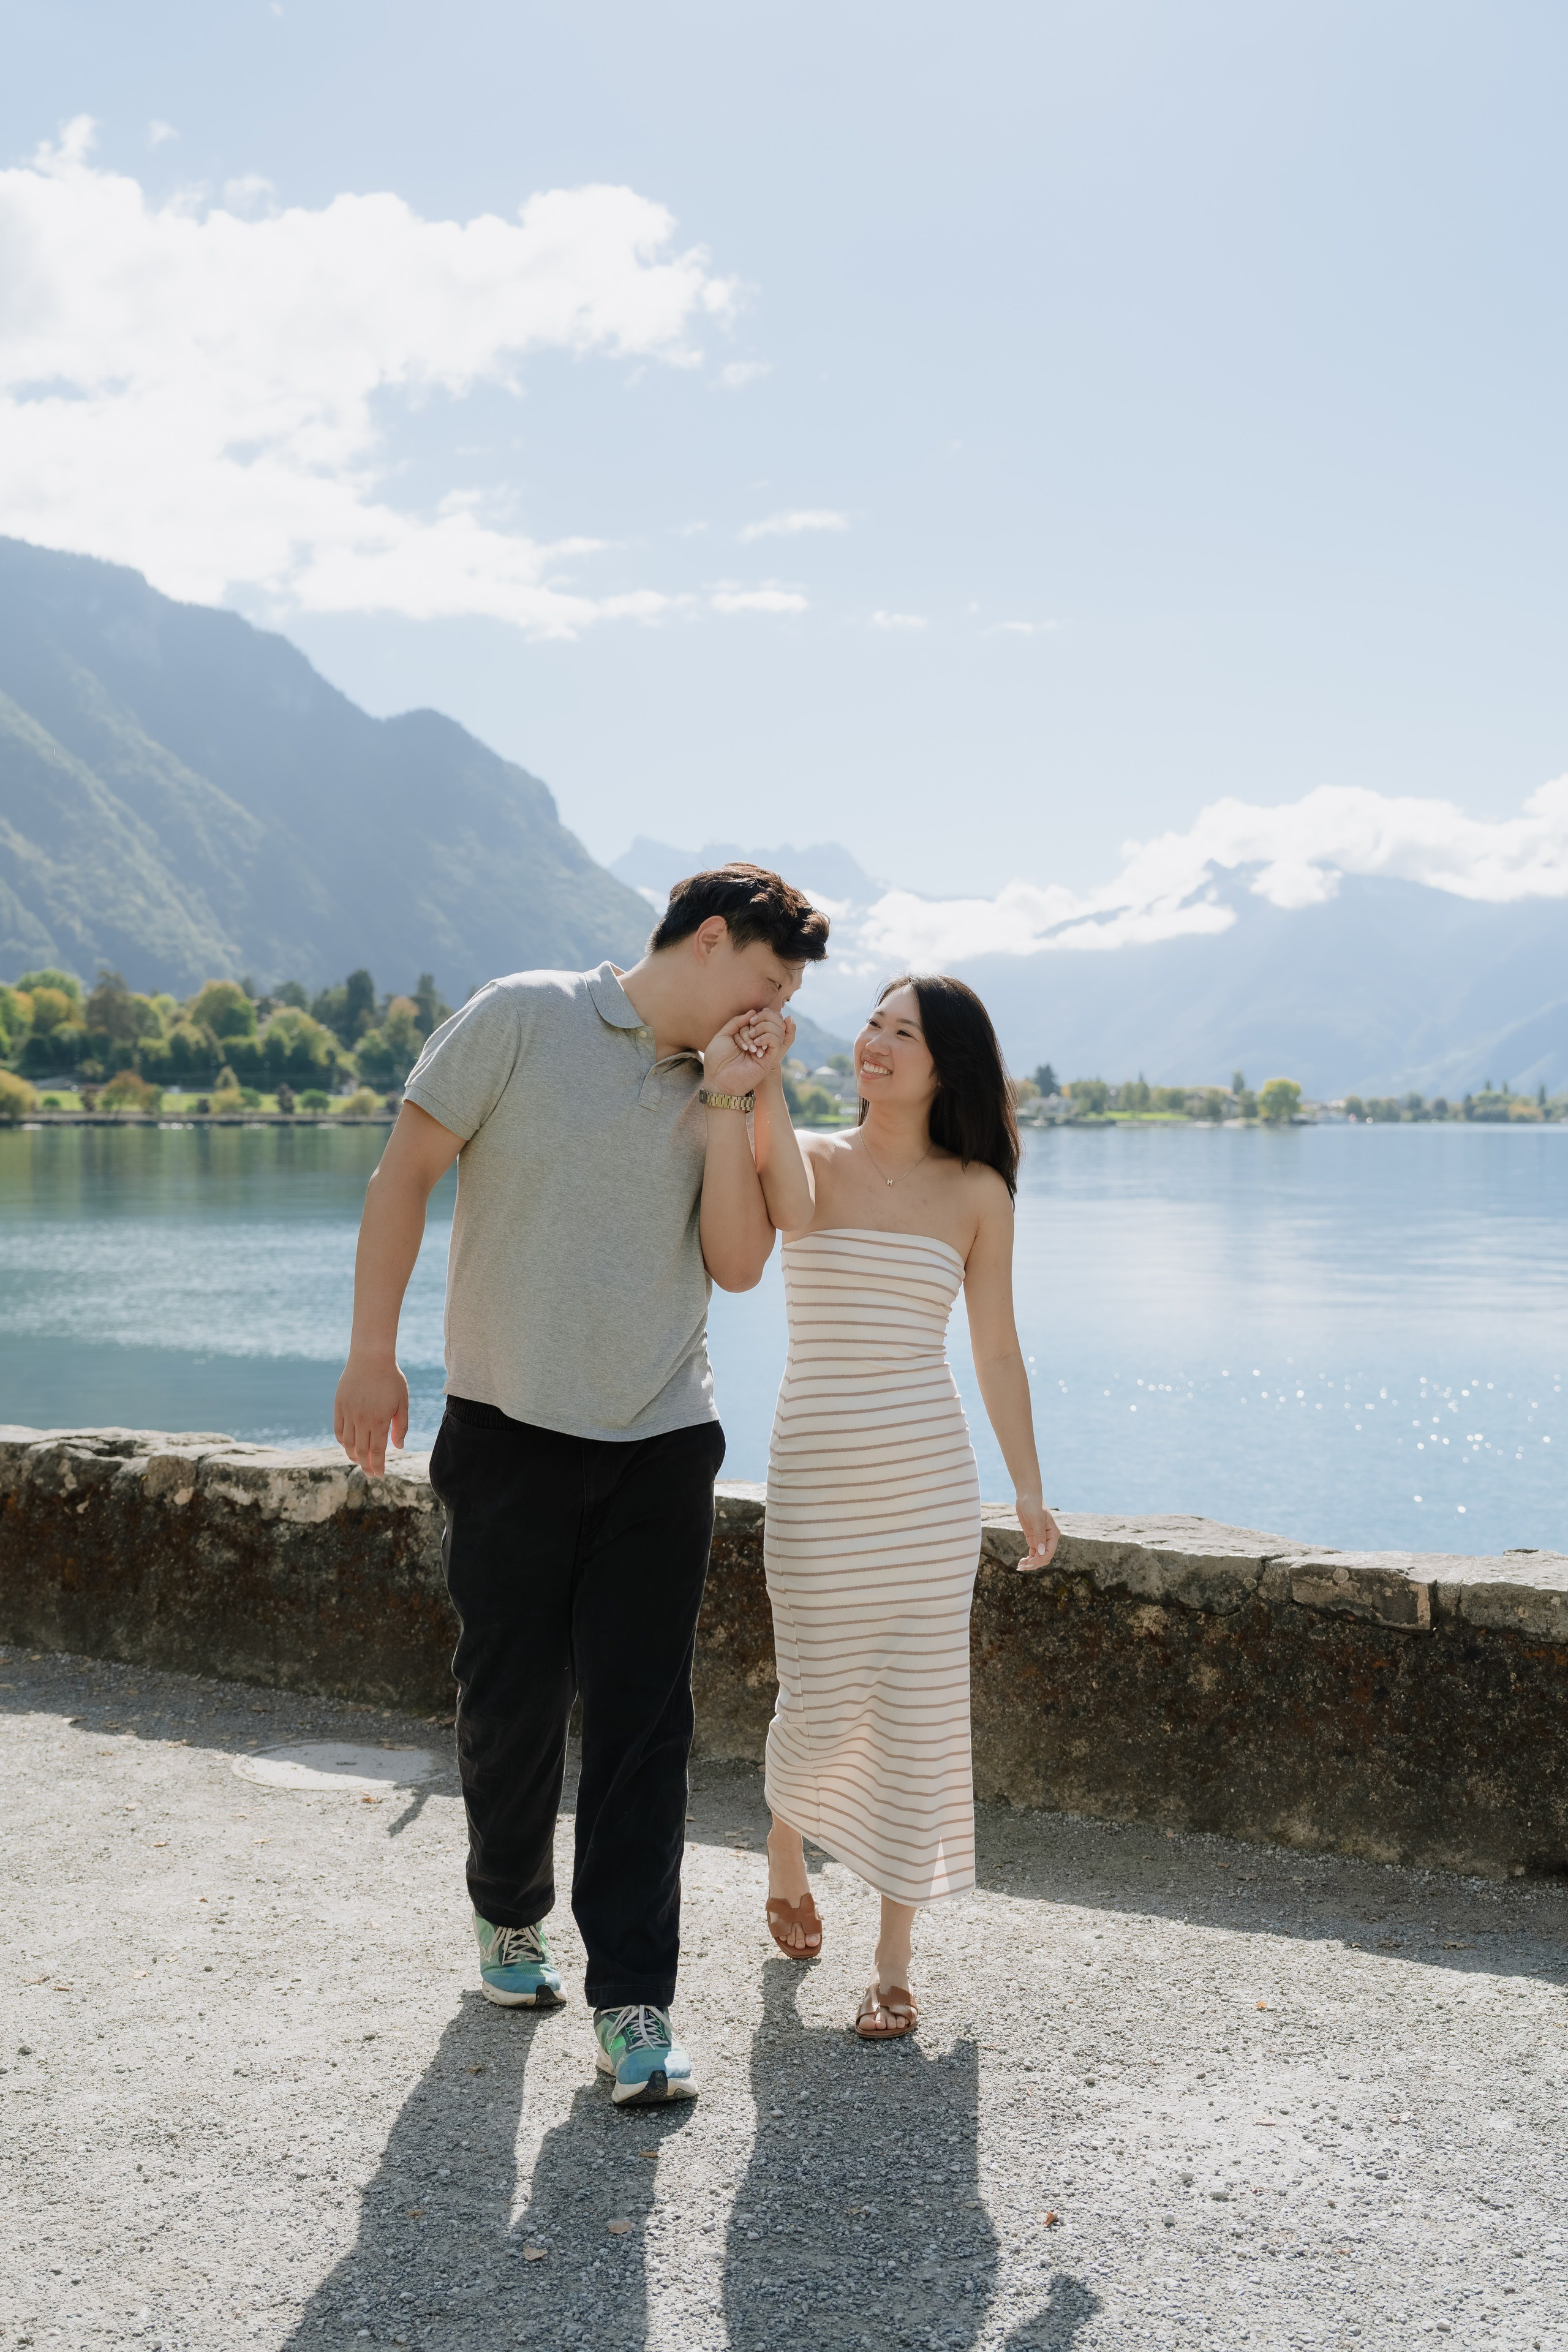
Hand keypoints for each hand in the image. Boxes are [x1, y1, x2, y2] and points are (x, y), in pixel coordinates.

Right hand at [334, 1350, 409, 1476]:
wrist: (370, 1357)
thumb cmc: (391, 1379)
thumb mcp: (402, 1402)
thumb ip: (401, 1426)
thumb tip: (398, 1447)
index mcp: (379, 1420)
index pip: (377, 1451)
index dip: (377, 1465)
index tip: (379, 1475)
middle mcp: (362, 1420)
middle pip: (361, 1451)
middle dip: (366, 1466)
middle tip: (371, 1474)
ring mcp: (348, 1413)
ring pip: (348, 1443)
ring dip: (353, 1456)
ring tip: (360, 1462)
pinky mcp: (339, 1406)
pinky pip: (338, 1430)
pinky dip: (343, 1441)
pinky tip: (348, 1446)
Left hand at [702, 1008, 793, 1096]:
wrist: (719, 1081)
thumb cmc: (717, 1060)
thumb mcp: (722, 1035)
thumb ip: (736, 1022)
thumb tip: (752, 1011)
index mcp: (746, 1036)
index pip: (758, 1018)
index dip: (752, 1018)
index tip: (746, 1022)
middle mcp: (757, 1042)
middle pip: (770, 1021)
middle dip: (761, 1019)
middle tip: (751, 1025)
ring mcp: (764, 1050)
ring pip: (776, 1029)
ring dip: (763, 1028)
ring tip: (751, 1038)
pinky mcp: (769, 1059)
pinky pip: (776, 1041)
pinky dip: (767, 1037)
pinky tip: (755, 1045)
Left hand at [1014, 1497, 1059, 1571]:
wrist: (1026, 1495)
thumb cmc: (1033, 1504)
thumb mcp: (1037, 1519)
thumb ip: (1039, 1535)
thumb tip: (1041, 1552)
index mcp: (1053, 1534)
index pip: (1049, 1553)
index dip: (1039, 1560)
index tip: (1028, 1563)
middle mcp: (1049, 1538)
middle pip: (1044, 1557)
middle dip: (1034, 1564)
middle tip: (1021, 1566)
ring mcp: (1041, 1539)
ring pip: (1039, 1557)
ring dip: (1030, 1563)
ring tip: (1019, 1566)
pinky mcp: (1033, 1538)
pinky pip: (1033, 1553)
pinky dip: (1028, 1558)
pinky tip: (1021, 1562)